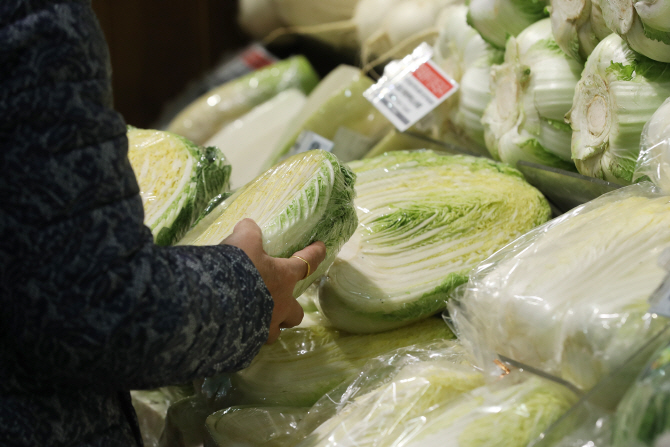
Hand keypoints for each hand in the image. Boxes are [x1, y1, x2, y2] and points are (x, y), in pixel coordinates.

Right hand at [222, 218, 326, 343]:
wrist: (214, 301)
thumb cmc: (237, 267)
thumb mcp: (242, 241)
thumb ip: (248, 232)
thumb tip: (248, 226)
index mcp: (283, 278)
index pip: (306, 263)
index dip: (315, 254)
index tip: (321, 248)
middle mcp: (280, 306)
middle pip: (295, 314)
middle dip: (291, 310)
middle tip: (278, 302)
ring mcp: (265, 328)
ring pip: (275, 333)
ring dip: (269, 326)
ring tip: (254, 321)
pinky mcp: (247, 344)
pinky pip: (251, 343)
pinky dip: (245, 337)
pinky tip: (233, 332)